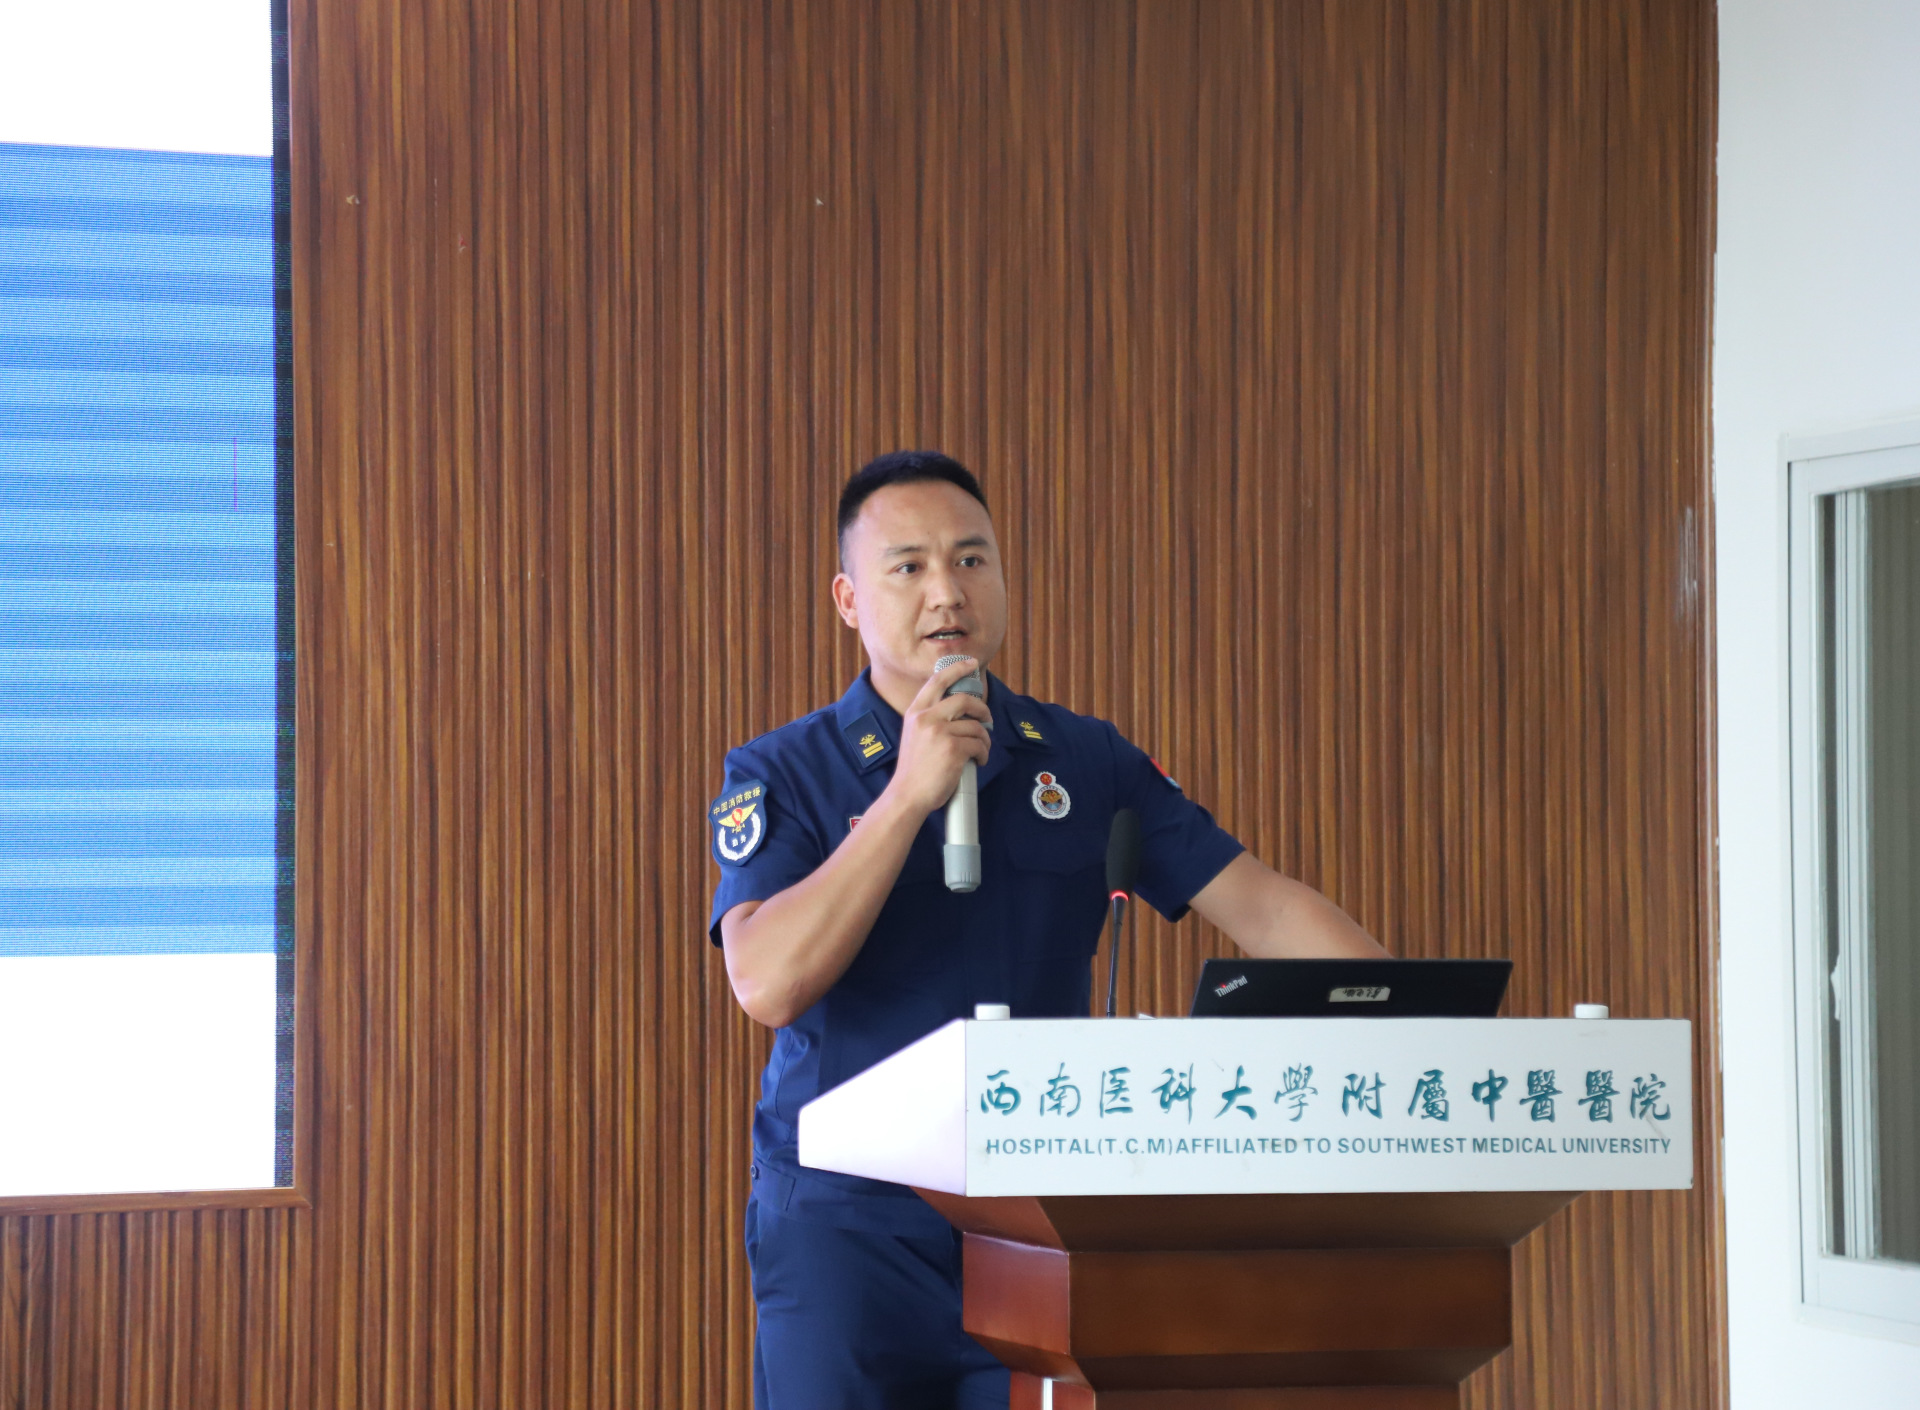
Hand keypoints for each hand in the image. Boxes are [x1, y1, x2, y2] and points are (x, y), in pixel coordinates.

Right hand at [882, 656, 992, 816]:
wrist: (907, 795)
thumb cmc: (914, 770)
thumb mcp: (914, 735)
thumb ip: (931, 720)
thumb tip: (962, 711)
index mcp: (915, 712)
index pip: (938, 681)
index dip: (957, 669)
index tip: (972, 663)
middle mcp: (926, 718)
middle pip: (964, 700)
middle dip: (982, 708)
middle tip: (987, 718)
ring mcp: (940, 733)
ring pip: (976, 727)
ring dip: (984, 740)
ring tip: (980, 751)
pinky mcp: (953, 749)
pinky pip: (979, 745)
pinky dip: (984, 754)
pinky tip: (979, 762)